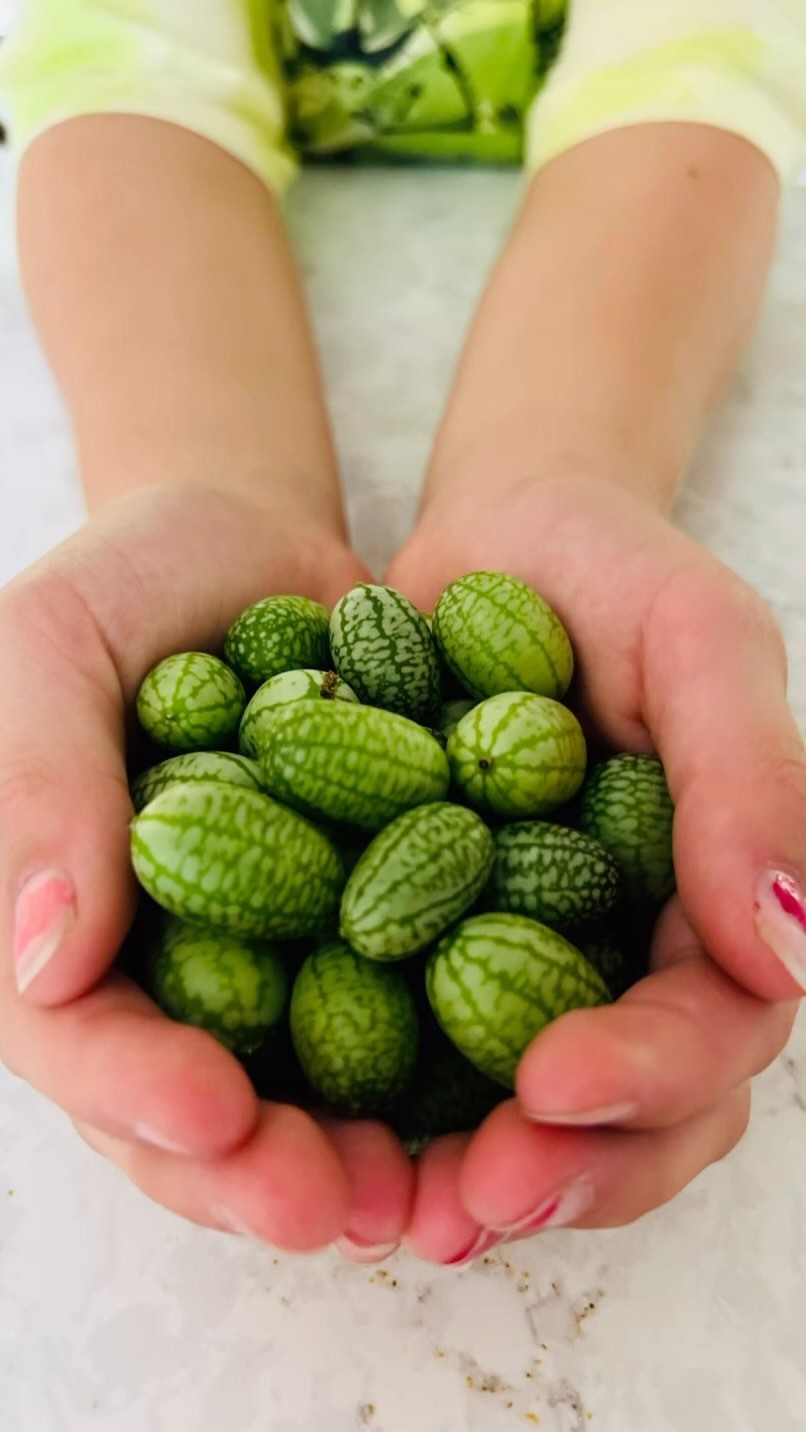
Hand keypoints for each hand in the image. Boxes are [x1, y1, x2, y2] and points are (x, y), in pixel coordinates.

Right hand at [0, 480, 412, 1255]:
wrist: (259, 555)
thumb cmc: (135, 582)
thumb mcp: (54, 646)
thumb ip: (34, 785)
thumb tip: (42, 969)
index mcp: (55, 924)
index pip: (69, 1036)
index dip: (130, 1088)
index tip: (211, 1111)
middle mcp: (157, 974)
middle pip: (183, 1111)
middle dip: (253, 1172)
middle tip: (335, 1209)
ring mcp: (260, 969)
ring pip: (292, 1099)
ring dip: (354, 1159)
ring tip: (426, 1200)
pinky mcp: (359, 943)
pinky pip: (394, 1024)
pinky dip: (439, 1080)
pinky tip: (499, 1111)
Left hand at [387, 474, 804, 1260]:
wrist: (495, 540)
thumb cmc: (611, 571)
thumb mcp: (699, 638)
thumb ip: (751, 775)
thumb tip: (789, 949)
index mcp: (711, 907)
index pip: (714, 1027)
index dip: (651, 1076)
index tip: (554, 1085)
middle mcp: (632, 959)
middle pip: (634, 1113)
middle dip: (568, 1171)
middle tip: (474, 1202)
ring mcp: (533, 963)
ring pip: (530, 1116)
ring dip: (476, 1178)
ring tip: (399, 1214)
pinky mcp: (433, 951)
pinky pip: (420, 1052)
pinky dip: (385, 1108)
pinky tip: (322, 1137)